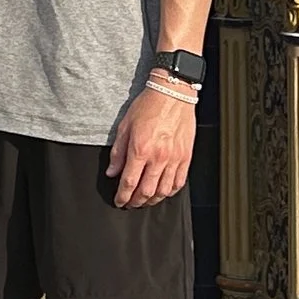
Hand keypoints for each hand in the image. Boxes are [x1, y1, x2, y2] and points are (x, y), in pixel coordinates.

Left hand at [105, 82, 196, 208]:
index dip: (122, 196)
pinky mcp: (186, 157)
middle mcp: (158, 157)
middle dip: (136, 201)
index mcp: (140, 149)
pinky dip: (170, 191)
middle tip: (130, 203)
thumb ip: (118, 153)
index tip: (119, 201)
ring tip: (145, 200)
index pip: (129, 182)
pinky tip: (164, 191)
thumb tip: (112, 172)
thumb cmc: (148, 106)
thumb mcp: (124, 126)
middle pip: (146, 191)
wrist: (173, 94)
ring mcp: (174, 158)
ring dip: (153, 200)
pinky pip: (179, 182)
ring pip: (164, 191)